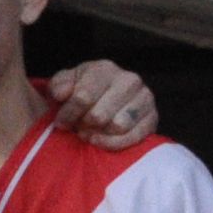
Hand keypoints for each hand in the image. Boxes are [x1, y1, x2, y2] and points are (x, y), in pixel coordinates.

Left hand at [41, 60, 156, 148]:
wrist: (103, 99)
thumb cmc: (79, 91)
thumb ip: (59, 85)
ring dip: (98, 135)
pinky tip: (101, 141)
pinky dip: (114, 144)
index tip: (61, 122)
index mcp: (104, 69)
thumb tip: (62, 94)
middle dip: (83, 126)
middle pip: (99, 115)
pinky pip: (134, 137)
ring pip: (117, 126)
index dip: (68, 114)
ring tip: (90, 132)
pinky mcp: (153, 117)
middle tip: (78, 128)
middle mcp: (129, 80)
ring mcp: (145, 97)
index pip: (83, 97)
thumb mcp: (63, 84)